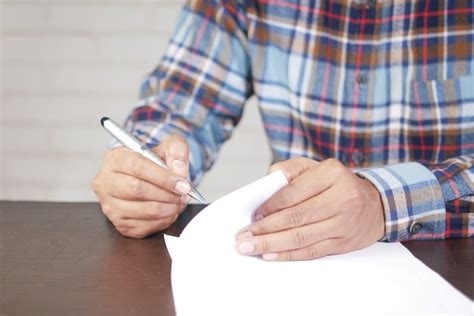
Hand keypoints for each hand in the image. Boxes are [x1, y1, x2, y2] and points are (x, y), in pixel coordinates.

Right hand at [92, 135, 190, 237]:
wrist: (149, 178)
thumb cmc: (156, 162)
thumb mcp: (168, 146)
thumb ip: (176, 150)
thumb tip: (179, 170)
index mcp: (115, 158)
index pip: (138, 167)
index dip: (163, 177)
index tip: (183, 184)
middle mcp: (105, 182)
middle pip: (137, 190)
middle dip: (167, 194)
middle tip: (184, 194)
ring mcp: (110, 205)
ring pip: (143, 210)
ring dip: (169, 208)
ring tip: (180, 202)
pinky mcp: (119, 224)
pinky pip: (145, 226)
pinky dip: (164, 220)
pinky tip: (170, 210)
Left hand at [235, 157, 384, 260]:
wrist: (375, 205)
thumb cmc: (337, 184)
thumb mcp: (316, 167)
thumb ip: (289, 170)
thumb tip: (265, 185)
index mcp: (331, 174)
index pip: (293, 192)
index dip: (270, 206)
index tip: (254, 216)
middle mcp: (341, 198)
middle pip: (295, 218)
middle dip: (264, 230)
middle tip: (243, 237)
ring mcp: (344, 223)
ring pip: (302, 237)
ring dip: (271, 245)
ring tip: (249, 247)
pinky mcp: (343, 243)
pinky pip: (312, 251)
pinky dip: (289, 255)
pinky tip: (271, 255)